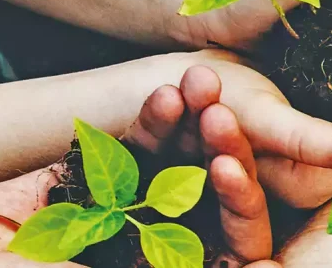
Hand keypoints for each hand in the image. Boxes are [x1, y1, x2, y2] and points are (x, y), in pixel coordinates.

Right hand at [0, 66, 282, 265]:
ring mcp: (124, 212)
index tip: (233, 174)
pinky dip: (150, 123)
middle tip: (223, 116)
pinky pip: (131, 149)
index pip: (231, 245)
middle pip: (209, 197)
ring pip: (176, 163)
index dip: (242, 209)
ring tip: (200, 86)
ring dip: (193, 124)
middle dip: (222, 152)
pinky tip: (164, 96)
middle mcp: (155, 246)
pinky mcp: (89, 181)